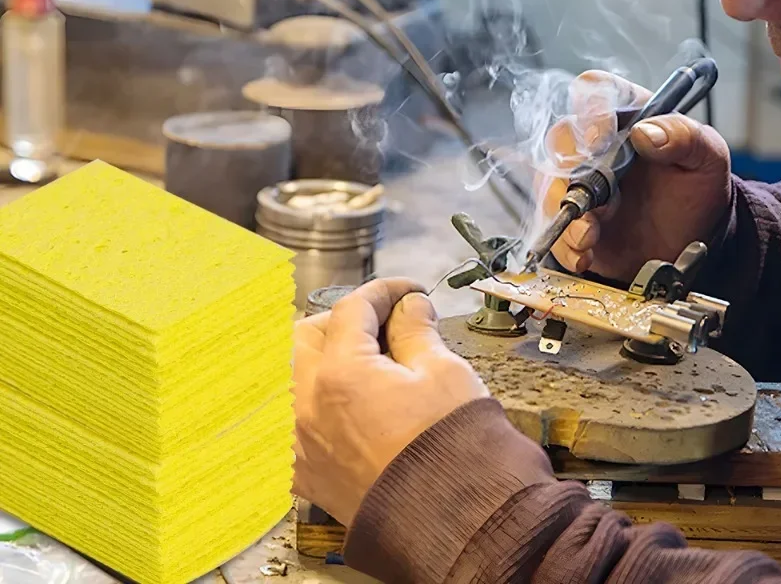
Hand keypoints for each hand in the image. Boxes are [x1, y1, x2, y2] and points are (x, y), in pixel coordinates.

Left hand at [293, 278, 488, 526]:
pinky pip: (289, 421)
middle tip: (379, 323)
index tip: (407, 293)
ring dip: (316, 357)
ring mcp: (299, 443)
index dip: (384, 292)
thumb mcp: (443, 372)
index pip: (353, 309)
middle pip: (304, 336)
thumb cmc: (453, 451)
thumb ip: (417, 330)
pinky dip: (308, 400)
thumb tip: (410, 307)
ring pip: (286, 377)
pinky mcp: (304, 472)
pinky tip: (339, 401)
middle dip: (340, 321)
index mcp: (340, 374)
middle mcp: (306, 406)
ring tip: (357, 359)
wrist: (456, 526)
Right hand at [541, 71, 731, 281]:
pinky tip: (585, 253)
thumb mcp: (707, 159)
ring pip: (549, 184)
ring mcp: (577, 181)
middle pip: (561, 138)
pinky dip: (564, 242)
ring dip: (566, 212)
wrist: (687, 244)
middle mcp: (594, 145)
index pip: (594, 90)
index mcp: (626, 116)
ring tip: (591, 235)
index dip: (590, 109)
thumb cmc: (695, 192)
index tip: (600, 138)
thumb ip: (685, 137)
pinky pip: (551, 224)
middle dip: (572, 168)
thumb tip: (646, 132)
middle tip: (597, 194)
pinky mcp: (570, 215)